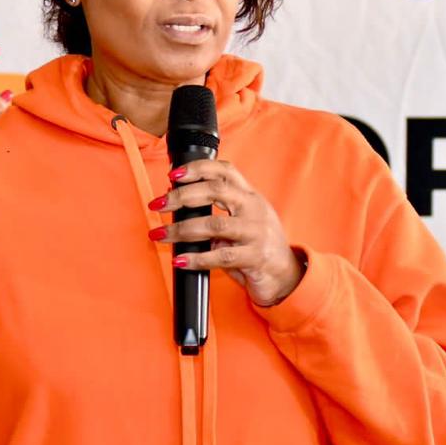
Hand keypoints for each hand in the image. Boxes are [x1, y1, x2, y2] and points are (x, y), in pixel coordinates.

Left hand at [149, 160, 303, 306]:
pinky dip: (198, 259)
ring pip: (215, 224)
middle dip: (182, 196)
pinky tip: (181, 261)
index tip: (174, 175)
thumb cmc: (257, 246)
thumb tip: (176, 197)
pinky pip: (222, 256)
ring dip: (182, 229)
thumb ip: (215, 210)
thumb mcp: (240, 221)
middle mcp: (254, 209)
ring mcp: (256, 233)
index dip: (198, 168)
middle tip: (158, 205)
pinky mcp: (255, 257)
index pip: (225, 170)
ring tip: (161, 235)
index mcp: (249, 196)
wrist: (286, 276)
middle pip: (216, 191)